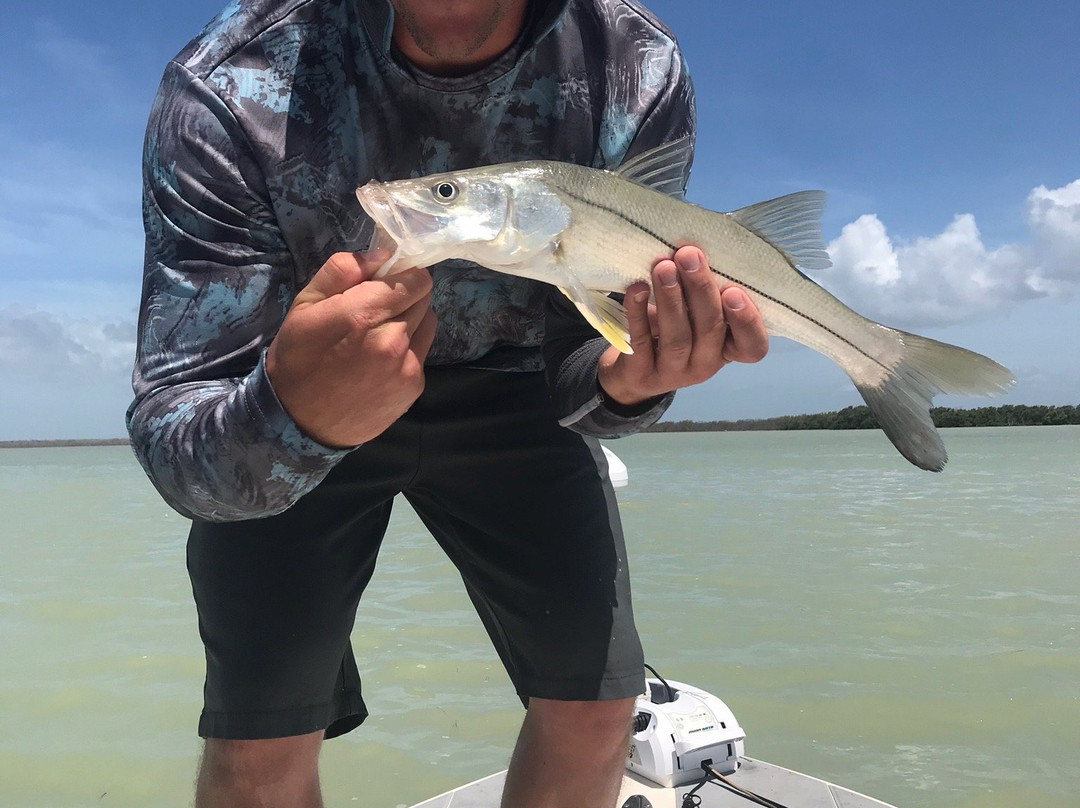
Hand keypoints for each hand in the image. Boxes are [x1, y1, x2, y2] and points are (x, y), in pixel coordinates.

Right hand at [265, 250, 436, 447]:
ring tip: (381, 334)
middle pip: (424, 298)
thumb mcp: (305, 305)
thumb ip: (343, 271)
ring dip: (411, 321)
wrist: (300, 421)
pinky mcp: (414, 386)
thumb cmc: (298, 357)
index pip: (415, 279)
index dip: (405, 274)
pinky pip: (422, 352)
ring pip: (428, 323)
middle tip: (379, 309)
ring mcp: (407, 366)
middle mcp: (392, 339)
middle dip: (406, 296)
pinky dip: (409, 350)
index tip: (389, 280)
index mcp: (362, 314)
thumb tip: (383, 253)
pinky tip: (381, 361)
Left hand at [596, 245, 767, 406]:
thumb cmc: (674, 328)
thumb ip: (705, 291)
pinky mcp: (642, 374)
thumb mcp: (695, 313)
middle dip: (701, 290)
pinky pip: (641, 341)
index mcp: (727, 348)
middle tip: (689, 255)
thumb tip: (696, 248)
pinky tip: (637, 288)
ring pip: (677, 338)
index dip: (747, 322)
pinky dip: (638, 312)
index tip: (734, 291)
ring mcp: (673, 373)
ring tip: (663, 267)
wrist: (634, 370)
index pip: (752, 346)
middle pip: (710, 330)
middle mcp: (706, 365)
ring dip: (671, 299)